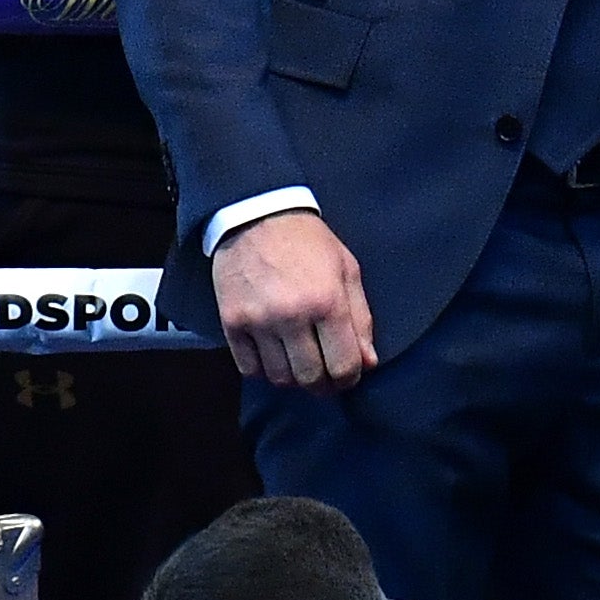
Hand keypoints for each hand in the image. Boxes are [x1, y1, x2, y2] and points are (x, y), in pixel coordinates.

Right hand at [214, 211, 376, 386]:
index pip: (343, 366)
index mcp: (327, 302)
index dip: (349, 379)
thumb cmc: (309, 242)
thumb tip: (368, 363)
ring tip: (299, 361)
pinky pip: (249, 369)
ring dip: (293, 378)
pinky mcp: (231, 322)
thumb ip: (361, 319)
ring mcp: (258, 321)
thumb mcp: (347, 270)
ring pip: (279, 378)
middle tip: (324, 374)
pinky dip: (263, 370)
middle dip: (322, 384)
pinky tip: (274, 355)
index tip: (347, 375)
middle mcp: (292, 316)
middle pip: (310, 378)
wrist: (257, 215)